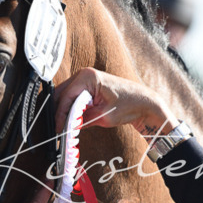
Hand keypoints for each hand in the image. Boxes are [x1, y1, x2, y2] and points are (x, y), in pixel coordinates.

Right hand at [54, 68, 176, 136]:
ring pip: (65, 96)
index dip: (60, 115)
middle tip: (59, 129)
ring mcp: (86, 79)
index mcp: (88, 77)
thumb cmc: (129, 105)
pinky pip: (73, 97)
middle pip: (62, 94)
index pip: (66, 97)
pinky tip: (73, 120)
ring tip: (65, 126)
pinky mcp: (89, 86)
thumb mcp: (103, 117)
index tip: (58, 128)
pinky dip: (71, 108)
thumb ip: (82, 120)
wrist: (144, 102)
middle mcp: (85, 74)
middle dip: (60, 112)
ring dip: (64, 110)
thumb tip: (67, 127)